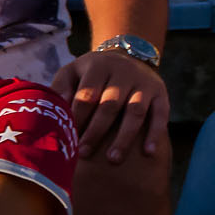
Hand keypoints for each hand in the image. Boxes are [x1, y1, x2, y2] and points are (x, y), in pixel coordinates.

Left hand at [51, 47, 168, 163]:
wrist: (129, 55)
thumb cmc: (93, 73)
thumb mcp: (73, 71)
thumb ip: (61, 88)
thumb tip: (53, 113)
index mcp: (99, 66)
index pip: (87, 95)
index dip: (77, 118)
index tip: (67, 139)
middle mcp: (124, 71)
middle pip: (109, 105)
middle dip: (96, 131)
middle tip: (84, 153)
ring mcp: (144, 82)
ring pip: (135, 111)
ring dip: (124, 137)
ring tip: (113, 159)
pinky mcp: (161, 93)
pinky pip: (161, 114)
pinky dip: (155, 133)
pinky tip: (148, 152)